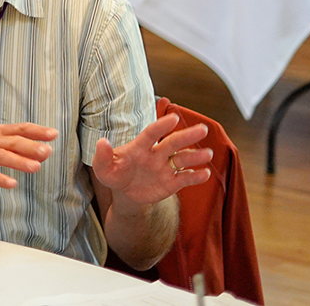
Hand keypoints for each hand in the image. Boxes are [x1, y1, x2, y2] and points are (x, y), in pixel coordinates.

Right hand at [0, 123, 57, 188]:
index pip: (19, 129)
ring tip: (35, 168)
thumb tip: (38, 152)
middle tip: (47, 151)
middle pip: (12, 142)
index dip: (36, 131)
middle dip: (31, 146)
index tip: (53, 134)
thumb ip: (13, 148)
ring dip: (19, 161)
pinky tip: (11, 184)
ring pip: (1, 156)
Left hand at [92, 113, 211, 206]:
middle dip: (187, 136)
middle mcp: (155, 154)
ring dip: (195, 156)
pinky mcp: (171, 182)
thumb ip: (102, 156)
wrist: (125, 192)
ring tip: (208, 153)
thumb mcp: (103, 168)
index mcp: (139, 147)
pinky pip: (185, 178)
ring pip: (182, 159)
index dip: (161, 126)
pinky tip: (206, 174)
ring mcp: (165, 168)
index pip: (151, 134)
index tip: (174, 118)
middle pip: (172, 143)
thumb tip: (102, 142)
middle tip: (203, 129)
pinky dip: (195, 176)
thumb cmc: (113, 174)